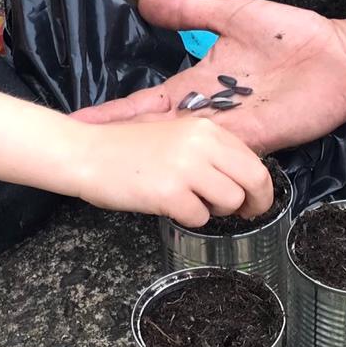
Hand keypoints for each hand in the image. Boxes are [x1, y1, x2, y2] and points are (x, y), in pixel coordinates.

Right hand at [73, 0, 345, 152]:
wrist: (340, 57)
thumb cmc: (291, 35)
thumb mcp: (230, 14)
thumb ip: (189, 10)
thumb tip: (146, 2)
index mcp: (199, 84)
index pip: (147, 103)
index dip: (115, 112)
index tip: (81, 122)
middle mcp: (207, 113)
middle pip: (154, 133)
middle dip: (119, 144)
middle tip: (79, 155)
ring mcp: (229, 130)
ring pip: (180, 149)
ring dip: (148, 160)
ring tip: (109, 169)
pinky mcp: (254, 137)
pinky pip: (216, 151)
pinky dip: (193, 163)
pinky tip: (162, 172)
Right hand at [73, 114, 274, 227]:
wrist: (86, 153)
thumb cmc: (125, 148)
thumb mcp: (173, 135)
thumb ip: (206, 150)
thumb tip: (239, 178)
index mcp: (205, 128)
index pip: (252, 159)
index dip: (259, 185)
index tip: (253, 199)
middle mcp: (201, 144)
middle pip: (253, 180)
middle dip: (254, 202)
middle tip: (245, 215)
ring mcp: (187, 168)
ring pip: (230, 201)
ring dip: (215, 211)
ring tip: (190, 204)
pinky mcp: (170, 193)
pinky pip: (199, 217)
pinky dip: (187, 218)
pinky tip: (168, 207)